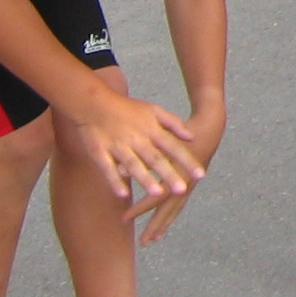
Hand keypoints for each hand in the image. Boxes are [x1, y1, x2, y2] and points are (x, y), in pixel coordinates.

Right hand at [72, 87, 203, 216]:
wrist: (94, 102)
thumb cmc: (127, 108)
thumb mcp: (153, 110)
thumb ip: (173, 123)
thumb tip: (191, 136)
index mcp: (151, 129)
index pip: (173, 147)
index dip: (187, 160)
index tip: (201, 174)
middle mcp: (137, 139)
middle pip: (155, 158)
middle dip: (169, 174)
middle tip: (182, 189)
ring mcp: (118, 146)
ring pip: (133, 165)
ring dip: (145, 179)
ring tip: (157, 193)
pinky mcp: (99, 152)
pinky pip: (108, 168)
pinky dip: (115, 181)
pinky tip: (123, 194)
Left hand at [137, 102, 225, 243]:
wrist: (209, 128)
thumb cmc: (182, 131)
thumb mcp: (163, 139)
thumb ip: (143, 156)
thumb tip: (120, 170)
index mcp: (177, 173)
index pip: (156, 197)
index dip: (140, 209)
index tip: (124, 218)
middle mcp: (185, 183)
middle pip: (168, 210)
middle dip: (155, 226)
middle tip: (143, 242)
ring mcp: (190, 185)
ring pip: (175, 210)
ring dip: (164, 225)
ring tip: (152, 239)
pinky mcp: (191, 184)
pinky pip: (180, 205)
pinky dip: (171, 216)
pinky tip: (163, 225)